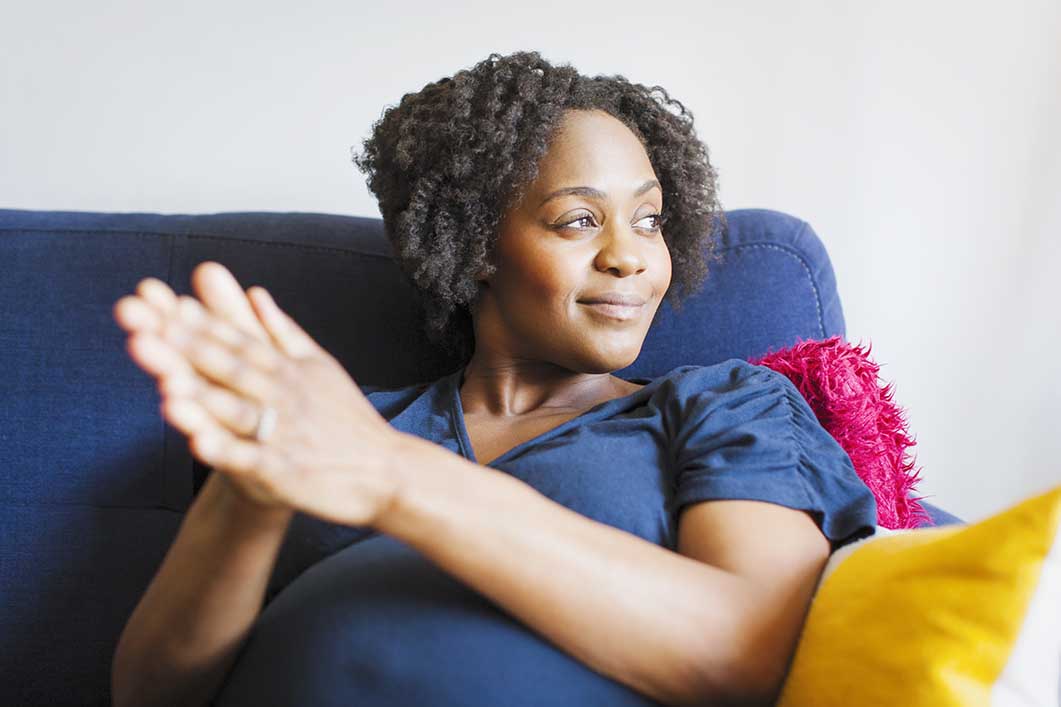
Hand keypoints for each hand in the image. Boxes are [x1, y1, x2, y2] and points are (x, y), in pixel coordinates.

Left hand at [114, 262, 406, 527]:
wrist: (387, 472)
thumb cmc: (348, 420)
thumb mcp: (320, 367)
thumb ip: (283, 332)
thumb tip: (256, 292)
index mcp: (288, 370)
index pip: (238, 340)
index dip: (199, 322)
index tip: (162, 301)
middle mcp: (284, 395)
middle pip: (230, 368)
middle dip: (185, 348)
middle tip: (143, 327)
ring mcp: (285, 434)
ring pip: (237, 411)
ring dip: (199, 396)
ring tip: (162, 382)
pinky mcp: (287, 472)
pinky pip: (252, 460)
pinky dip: (226, 452)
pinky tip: (197, 444)